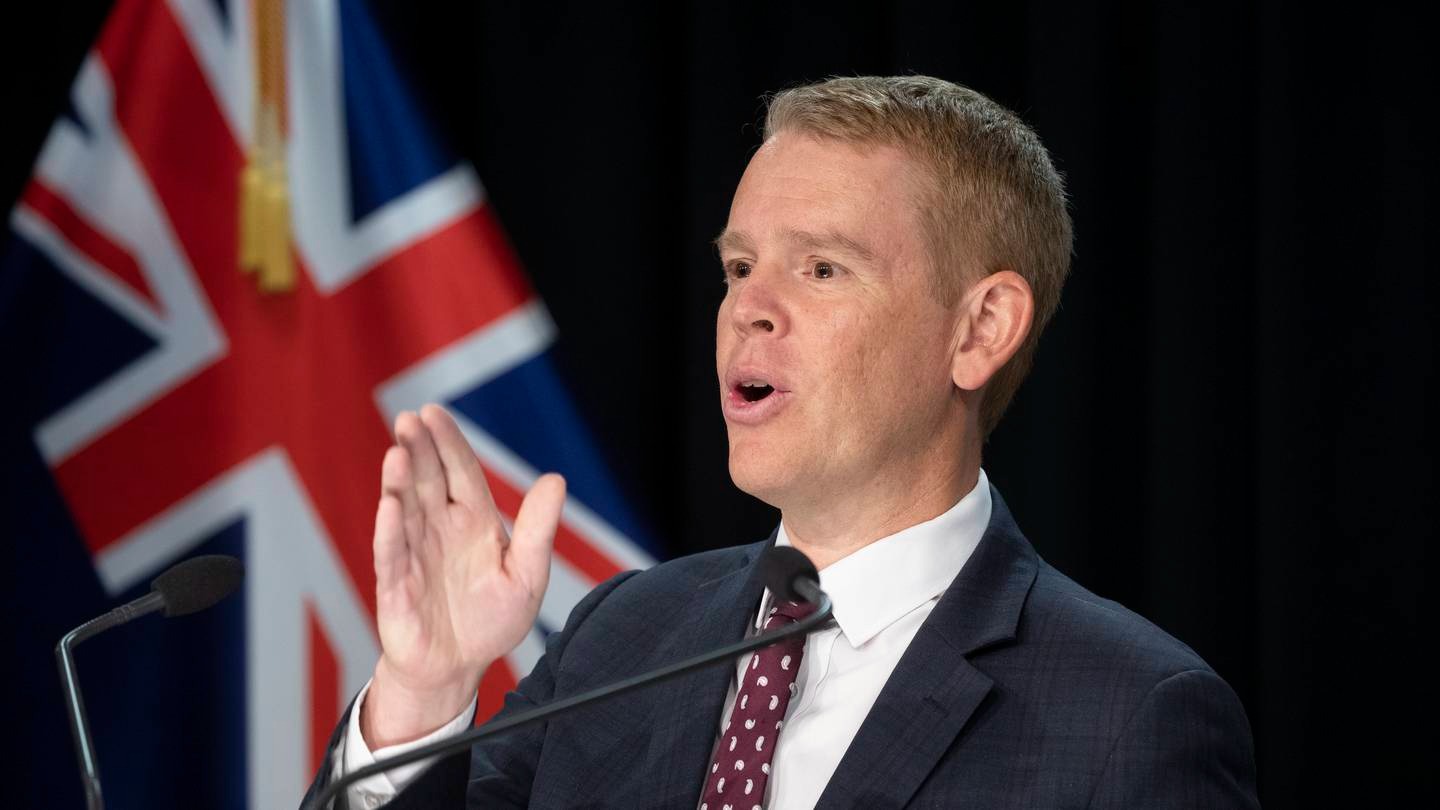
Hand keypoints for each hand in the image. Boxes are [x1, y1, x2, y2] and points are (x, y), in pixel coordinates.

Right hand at [362, 404, 564, 746]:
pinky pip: (391, 553)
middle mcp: (439, 529)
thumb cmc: (490, 620)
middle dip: (418, 449)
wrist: (456, 668)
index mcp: (473, 521)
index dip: (447, 443)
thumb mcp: (527, 575)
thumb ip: (538, 529)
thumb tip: (556, 479)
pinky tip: (390, 506)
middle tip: (409, 419)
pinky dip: (390, 531)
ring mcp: (415, 553)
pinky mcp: (396, 585)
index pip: (459, 472)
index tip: (433, 413)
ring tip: (398, 452)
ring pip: (405, 509)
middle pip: (427, 480)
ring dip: (400, 481)